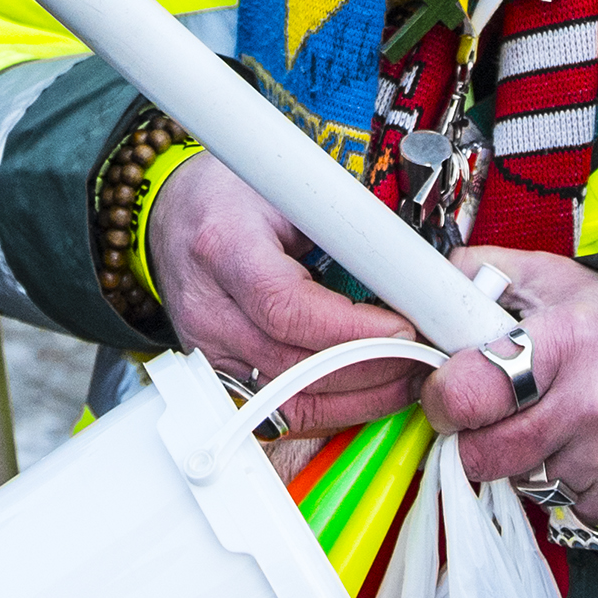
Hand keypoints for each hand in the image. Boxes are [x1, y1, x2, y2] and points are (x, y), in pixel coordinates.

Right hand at [146, 153, 421, 433]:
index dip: (352, 329)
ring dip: (361, 397)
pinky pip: (281, 410)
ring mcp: (208, 351)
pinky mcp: (218, 377)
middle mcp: (208, 309)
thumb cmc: (230, 195)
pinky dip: (332, 406)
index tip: (404, 327)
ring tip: (408, 376)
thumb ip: (341, 223)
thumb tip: (411, 261)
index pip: (286, 307)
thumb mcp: (285, 187)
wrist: (173, 214)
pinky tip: (369, 391)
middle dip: (373, 369)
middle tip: (424, 357)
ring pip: (291, 399)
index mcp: (223, 248)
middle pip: (295, 364)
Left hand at [421, 246, 597, 530]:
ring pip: (522, 484)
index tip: (449, 391)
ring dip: (527, 461)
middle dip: (477, 437)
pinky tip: (591, 448)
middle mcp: (593, 408)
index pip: (470, 392)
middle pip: (483, 456)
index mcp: (566, 343)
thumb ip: (484, 274)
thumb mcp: (558, 280)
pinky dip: (567, 484)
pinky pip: (564, 507)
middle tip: (499, 413)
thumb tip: (423, 284)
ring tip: (560, 422)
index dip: (444, 396)